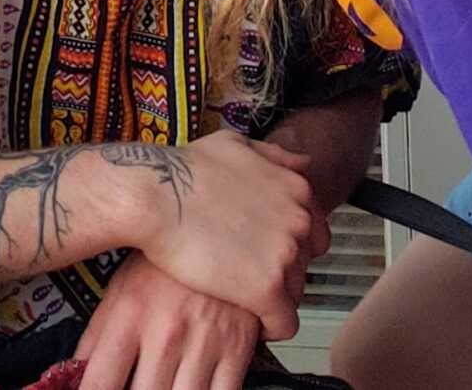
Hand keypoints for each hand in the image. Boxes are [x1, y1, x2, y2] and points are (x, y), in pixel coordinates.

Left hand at [78, 252, 259, 389]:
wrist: (221, 216)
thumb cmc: (166, 259)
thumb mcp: (122, 285)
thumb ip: (96, 336)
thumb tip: (73, 374)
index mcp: (130, 313)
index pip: (99, 383)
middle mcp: (166, 330)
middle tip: (138, 386)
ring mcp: (206, 340)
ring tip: (164, 384)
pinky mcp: (239, 346)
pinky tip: (194, 387)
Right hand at [136, 133, 323, 340]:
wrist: (156, 195)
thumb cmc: (187, 168)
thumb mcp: (237, 145)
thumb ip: (276, 156)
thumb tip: (303, 162)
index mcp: (296, 188)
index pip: (315, 232)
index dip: (290, 245)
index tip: (268, 253)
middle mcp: (298, 221)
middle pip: (306, 264)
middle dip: (282, 271)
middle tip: (249, 273)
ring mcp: (285, 255)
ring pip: (296, 293)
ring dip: (273, 297)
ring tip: (244, 295)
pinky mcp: (266, 289)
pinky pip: (285, 323)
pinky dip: (271, 327)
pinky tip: (252, 322)